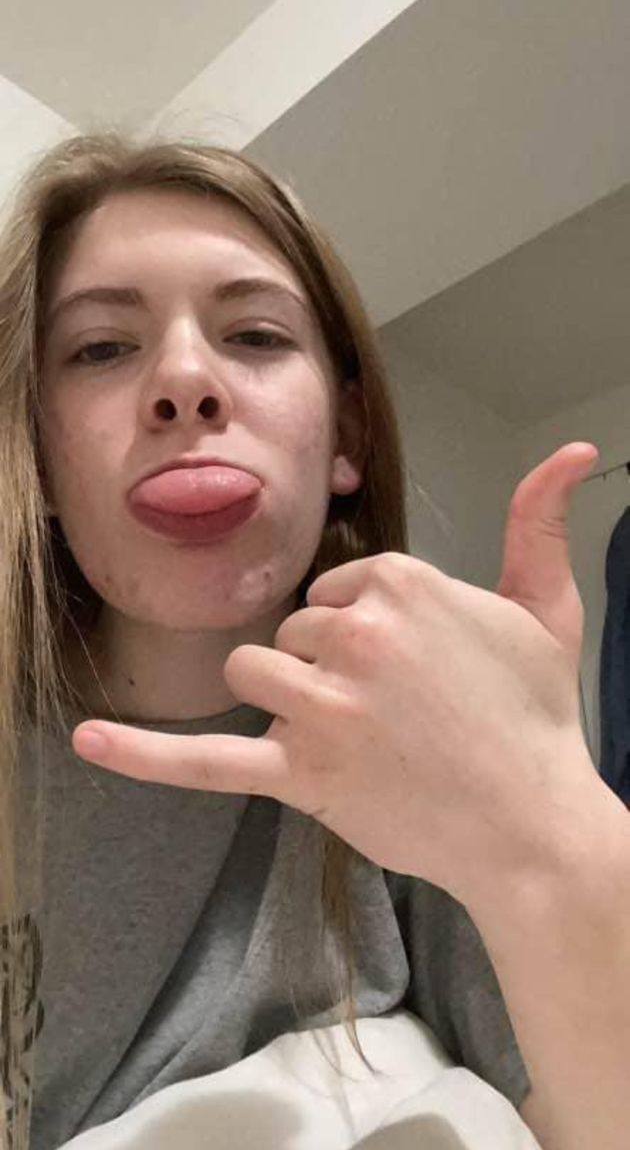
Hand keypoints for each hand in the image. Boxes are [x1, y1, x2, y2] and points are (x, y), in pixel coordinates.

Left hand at [73, 442, 601, 905]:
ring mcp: (323, 706)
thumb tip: (577, 450)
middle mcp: (355, 635)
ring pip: (253, 672)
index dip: (363, 628)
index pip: (337, 588)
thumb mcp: (546, 608)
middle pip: (291, 630)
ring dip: (283, 695)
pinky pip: (208, 760)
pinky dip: (144, 755)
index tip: (405, 665)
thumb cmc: (539, 718)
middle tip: (390, 710)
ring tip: (341, 728)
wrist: (535, 823)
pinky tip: (88, 740)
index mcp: (400, 584)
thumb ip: (540, 521)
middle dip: (325, 664)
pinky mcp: (301, 773)